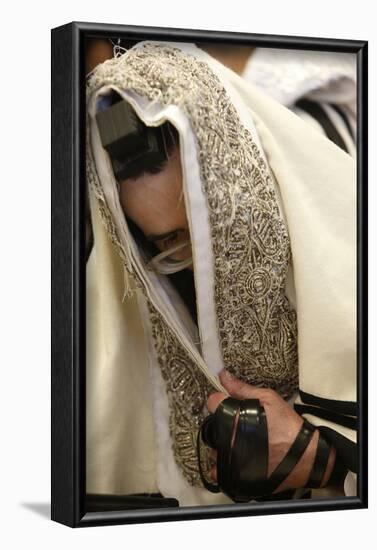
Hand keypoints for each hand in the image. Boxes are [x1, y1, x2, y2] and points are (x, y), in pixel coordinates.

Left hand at [206, 369, 335, 492]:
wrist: (305, 456)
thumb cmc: (288, 425)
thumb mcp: (268, 399)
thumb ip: (242, 388)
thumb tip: (223, 376)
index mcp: (235, 418)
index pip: (212, 402)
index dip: (219, 400)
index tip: (228, 403)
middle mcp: (229, 439)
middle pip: (212, 425)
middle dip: (221, 421)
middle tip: (237, 423)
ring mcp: (231, 460)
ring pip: (213, 447)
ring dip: (220, 443)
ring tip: (238, 441)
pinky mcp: (236, 476)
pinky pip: (217, 471)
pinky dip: (220, 466)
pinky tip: (231, 459)